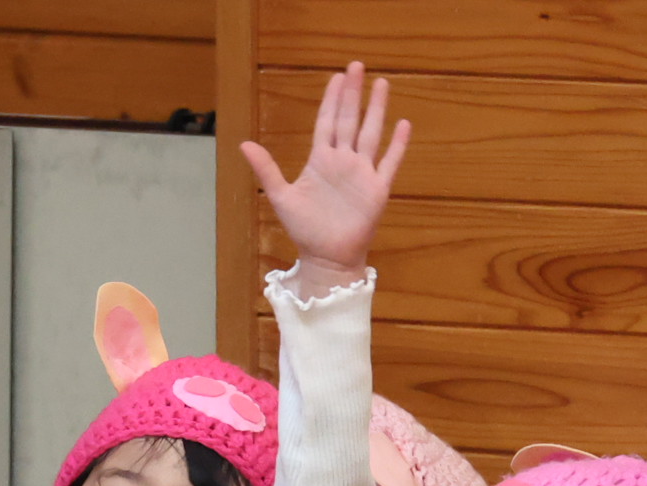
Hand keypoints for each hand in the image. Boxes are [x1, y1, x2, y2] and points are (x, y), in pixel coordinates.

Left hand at [241, 61, 410, 287]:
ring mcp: (362, 174)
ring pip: (370, 134)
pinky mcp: (377, 190)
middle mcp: (343, 162)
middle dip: (352, 93)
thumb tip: (243, 143)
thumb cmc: (304, 230)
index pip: (327, 122)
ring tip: (382, 84)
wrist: (326, 259)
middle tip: (356, 66)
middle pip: (349, 120)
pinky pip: (390, 162)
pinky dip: (398, 145)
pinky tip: (403, 124)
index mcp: (320, 161)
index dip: (331, 100)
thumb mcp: (281, 197)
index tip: (336, 77)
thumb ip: (266, 169)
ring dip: (376, 109)